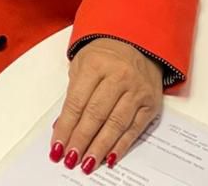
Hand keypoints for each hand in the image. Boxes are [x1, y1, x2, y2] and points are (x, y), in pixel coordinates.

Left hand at [50, 38, 162, 172]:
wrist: (138, 44)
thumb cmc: (105, 55)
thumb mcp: (82, 64)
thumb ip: (73, 94)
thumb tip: (62, 126)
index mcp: (96, 64)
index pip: (77, 102)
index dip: (66, 126)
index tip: (57, 146)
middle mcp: (118, 77)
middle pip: (96, 115)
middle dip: (81, 140)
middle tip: (70, 159)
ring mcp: (136, 91)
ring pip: (115, 125)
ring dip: (99, 147)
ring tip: (87, 163)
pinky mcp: (150, 104)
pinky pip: (134, 129)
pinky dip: (121, 146)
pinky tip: (110, 158)